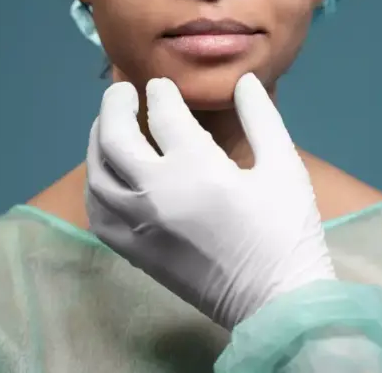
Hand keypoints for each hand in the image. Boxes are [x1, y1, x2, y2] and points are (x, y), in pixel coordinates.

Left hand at [85, 73, 334, 330]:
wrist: (276, 301)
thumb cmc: (285, 231)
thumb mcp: (284, 166)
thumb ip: (261, 118)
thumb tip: (242, 81)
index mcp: (196, 167)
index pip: (163, 115)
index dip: (160, 93)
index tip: (162, 85)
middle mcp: (155, 193)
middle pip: (115, 138)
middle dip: (114, 106)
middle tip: (122, 90)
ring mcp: (139, 226)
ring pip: (98, 175)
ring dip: (98, 143)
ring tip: (108, 126)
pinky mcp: (135, 253)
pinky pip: (98, 214)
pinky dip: (96, 187)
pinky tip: (107, 175)